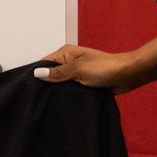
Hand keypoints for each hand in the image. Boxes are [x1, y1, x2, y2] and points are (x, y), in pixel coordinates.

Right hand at [36, 36, 156, 93]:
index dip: (36, 74)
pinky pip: (71, 89)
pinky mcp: (84, 83)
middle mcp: (69, 62)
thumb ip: (57, 73)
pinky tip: (64, 102)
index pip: (44, 63)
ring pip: (60, 83)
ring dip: (58, 90)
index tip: (29, 87)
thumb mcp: (78, 70)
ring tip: (50, 102)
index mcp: (66, 53)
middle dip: (46, 84)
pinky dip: (68, 95)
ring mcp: (77, 73)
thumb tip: (37, 73)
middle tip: (38, 98)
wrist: (127, 75)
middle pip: (51, 73)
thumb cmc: (105, 67)